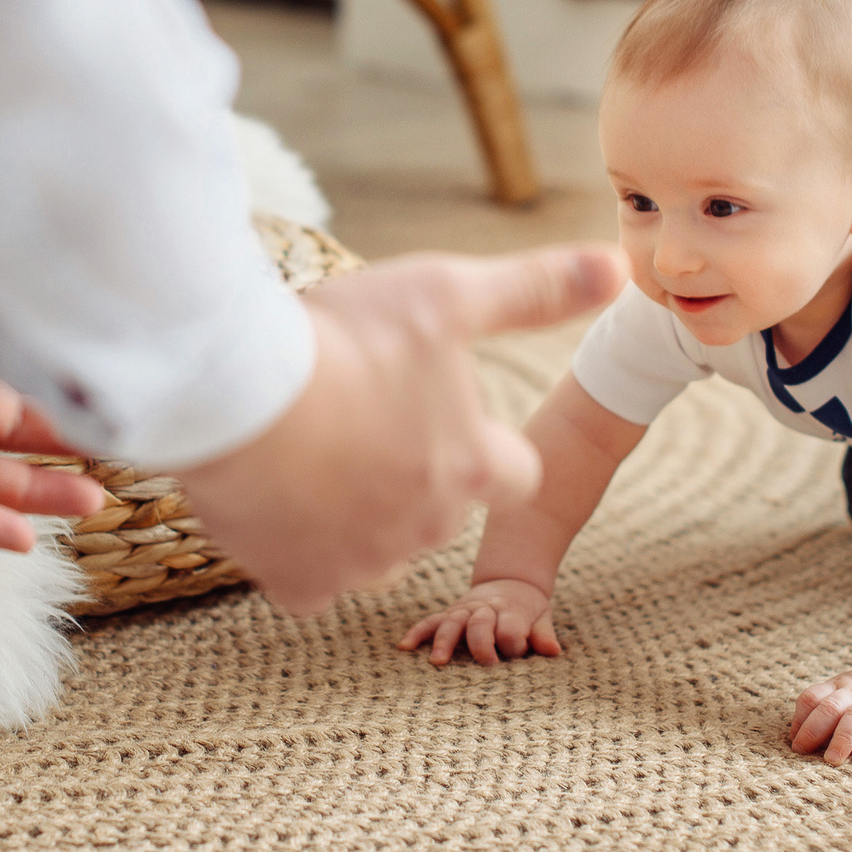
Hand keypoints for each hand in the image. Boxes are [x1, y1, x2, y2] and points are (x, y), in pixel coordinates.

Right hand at [176, 244, 625, 614]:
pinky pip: (313, 580)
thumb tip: (617, 268)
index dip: (483, 445)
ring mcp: (364, 562)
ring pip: (378, 548)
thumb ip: (535, 291)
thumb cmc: (345, 339)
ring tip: (317, 451)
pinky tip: (279, 497)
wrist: (234, 391)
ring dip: (359, 512)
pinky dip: (300, 549)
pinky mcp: (301, 583)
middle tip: (361, 417)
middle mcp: (428, 526)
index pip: (513, 474)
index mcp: (473, 465)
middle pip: (439, 509)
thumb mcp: (448, 295)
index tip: (440, 413)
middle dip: (414, 475)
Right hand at [399, 578, 559, 664]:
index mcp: (511, 611)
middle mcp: (485, 609)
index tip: (518, 653)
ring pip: (452, 623)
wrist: (511, 582)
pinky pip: (431, 622)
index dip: (515, 644)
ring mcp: (464, 610)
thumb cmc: (527, 611)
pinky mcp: (449, 614)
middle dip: (482, 644)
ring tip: (437, 662)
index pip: (511, 630)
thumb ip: (543, 635)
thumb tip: (553, 651)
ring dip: (445, 641)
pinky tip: (404, 646)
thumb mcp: (542, 617)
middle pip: (480, 624)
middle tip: (486, 664)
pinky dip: (417, 632)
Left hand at [788, 665, 851, 764]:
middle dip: (813, 730)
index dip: (800, 720)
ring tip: (833, 760)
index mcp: (837, 689)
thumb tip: (796, 742)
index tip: (794, 742)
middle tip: (801, 752)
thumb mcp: (844, 699)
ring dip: (842, 738)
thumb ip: (825, 714)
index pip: (811, 698)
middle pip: (830, 707)